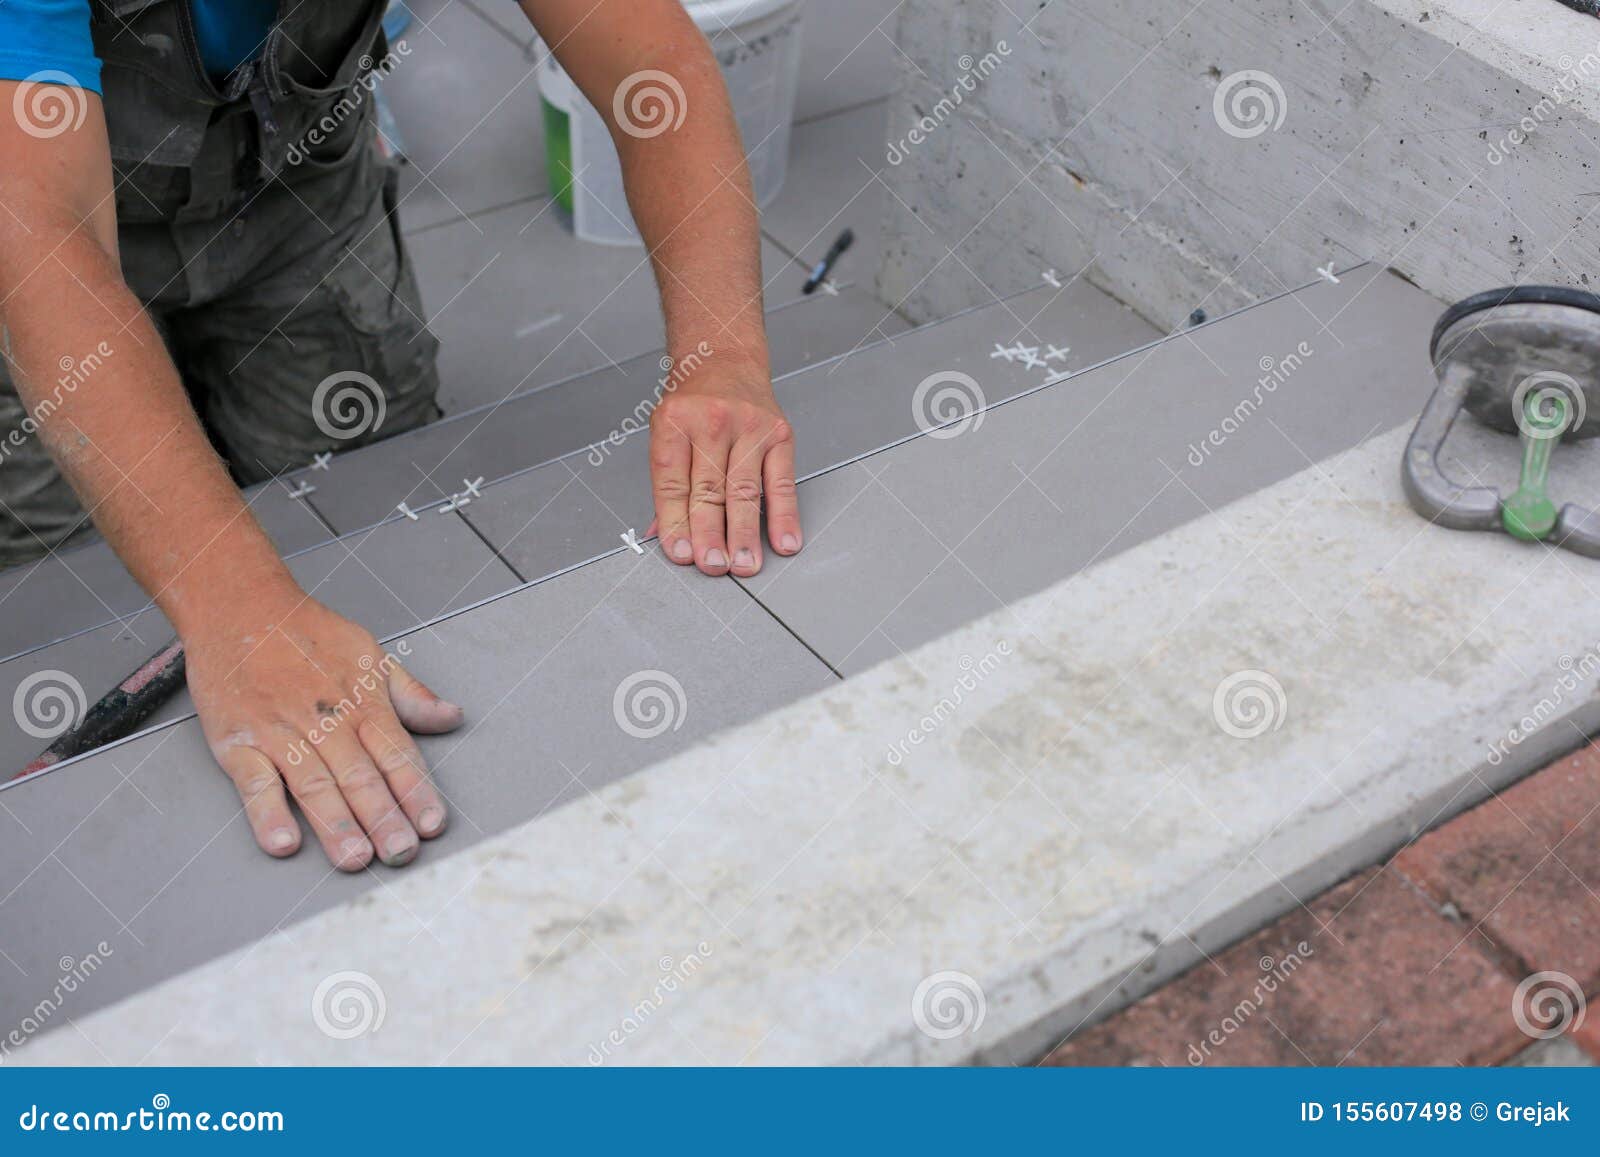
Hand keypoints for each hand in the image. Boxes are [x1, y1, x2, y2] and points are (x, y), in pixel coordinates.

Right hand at [184, 589, 462, 870]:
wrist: (238, 605)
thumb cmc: (305, 633)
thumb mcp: (370, 655)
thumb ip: (411, 695)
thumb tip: (451, 717)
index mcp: (362, 703)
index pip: (398, 754)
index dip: (417, 791)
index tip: (433, 823)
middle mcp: (325, 720)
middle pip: (361, 776)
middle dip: (384, 817)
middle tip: (402, 852)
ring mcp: (280, 732)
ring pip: (315, 785)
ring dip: (337, 825)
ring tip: (356, 858)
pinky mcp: (238, 742)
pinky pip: (255, 783)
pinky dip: (268, 814)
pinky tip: (284, 842)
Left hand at [648, 363, 801, 576]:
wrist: (725, 360)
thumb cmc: (693, 402)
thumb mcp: (666, 432)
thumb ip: (668, 484)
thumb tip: (666, 535)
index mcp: (674, 422)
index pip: (672, 483)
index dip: (676, 523)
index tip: (681, 554)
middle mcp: (711, 422)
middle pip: (709, 490)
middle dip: (710, 534)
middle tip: (713, 566)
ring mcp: (749, 427)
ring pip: (744, 492)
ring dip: (744, 534)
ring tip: (744, 565)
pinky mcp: (779, 434)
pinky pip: (782, 483)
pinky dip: (784, 516)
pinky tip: (784, 541)